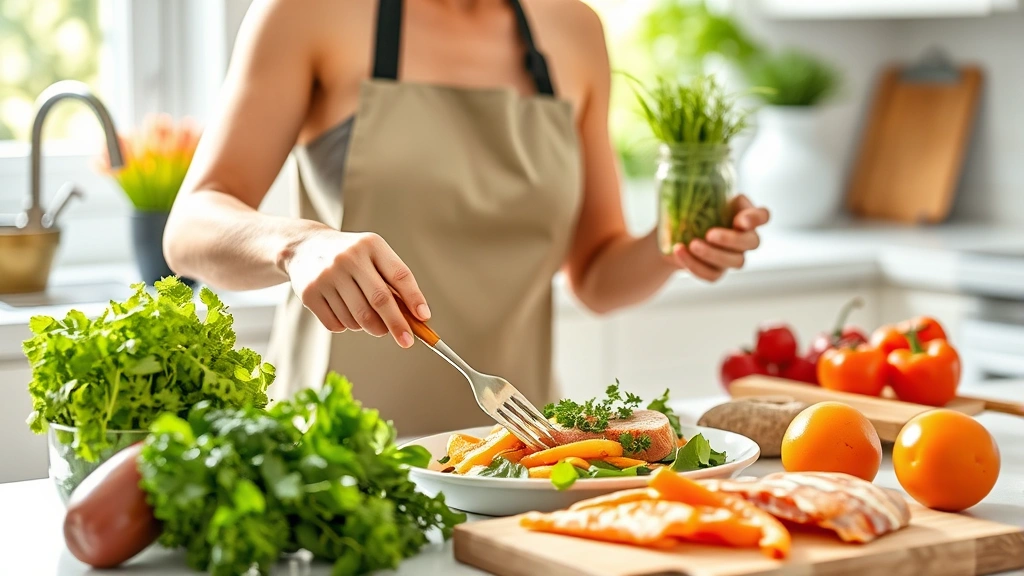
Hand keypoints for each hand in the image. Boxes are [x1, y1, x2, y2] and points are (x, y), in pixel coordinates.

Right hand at [284, 228, 428, 347]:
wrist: (305, 247)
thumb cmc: (350, 256)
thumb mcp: (373, 256)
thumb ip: (393, 281)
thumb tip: (414, 317)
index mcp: (370, 245)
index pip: (399, 275)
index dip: (414, 298)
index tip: (423, 318)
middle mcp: (348, 258)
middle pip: (380, 300)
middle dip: (397, 325)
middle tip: (407, 340)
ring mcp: (327, 275)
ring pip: (358, 318)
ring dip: (369, 327)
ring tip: (368, 317)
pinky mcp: (309, 293)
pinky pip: (337, 324)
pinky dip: (347, 326)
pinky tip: (344, 311)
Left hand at [668, 195, 769, 281]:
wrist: (674, 236)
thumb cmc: (691, 212)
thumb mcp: (697, 199)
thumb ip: (702, 191)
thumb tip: (689, 182)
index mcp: (743, 215)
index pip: (763, 216)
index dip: (757, 219)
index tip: (741, 220)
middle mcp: (744, 238)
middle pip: (752, 242)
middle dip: (731, 239)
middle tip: (709, 234)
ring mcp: (733, 257)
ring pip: (735, 262)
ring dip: (712, 254)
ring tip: (691, 244)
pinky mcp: (717, 272)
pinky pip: (712, 275)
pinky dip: (694, 265)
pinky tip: (679, 252)